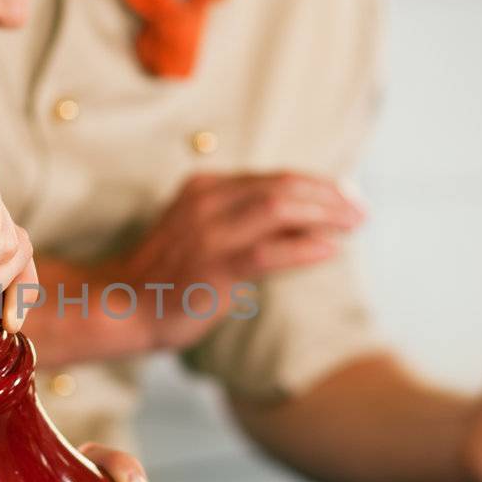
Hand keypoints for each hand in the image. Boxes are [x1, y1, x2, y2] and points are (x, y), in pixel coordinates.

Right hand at [109, 172, 364, 350]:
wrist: (121, 305)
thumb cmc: (166, 274)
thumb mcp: (199, 230)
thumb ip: (239, 218)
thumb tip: (302, 219)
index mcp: (204, 188)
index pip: (273, 177)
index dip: (317, 184)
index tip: (347, 196)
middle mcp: (206, 202)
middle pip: (283, 185)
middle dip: (330, 195)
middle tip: (361, 209)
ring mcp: (208, 233)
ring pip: (280, 208)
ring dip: (326, 214)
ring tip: (354, 225)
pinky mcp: (212, 267)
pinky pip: (270, 250)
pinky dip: (305, 246)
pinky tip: (330, 249)